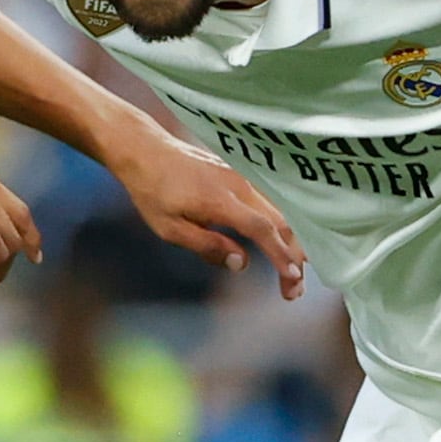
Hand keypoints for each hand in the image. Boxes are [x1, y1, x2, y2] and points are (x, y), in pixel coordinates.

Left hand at [102, 124, 305, 299]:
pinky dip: (280, 227)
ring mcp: (242, 177)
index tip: (293, 279)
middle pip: (281, 222)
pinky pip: (270, 203)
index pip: (262, 229)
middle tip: (294, 291)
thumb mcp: (170, 228)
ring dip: (290, 244)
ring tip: (290, 274)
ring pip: (280, 212)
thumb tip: (241, 264)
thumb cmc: (153, 191)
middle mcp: (239, 185)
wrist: (146, 150)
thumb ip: (207, 246)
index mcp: (220, 200)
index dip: (281, 255)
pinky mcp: (241, 175)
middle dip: (293, 257)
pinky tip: (280, 247)